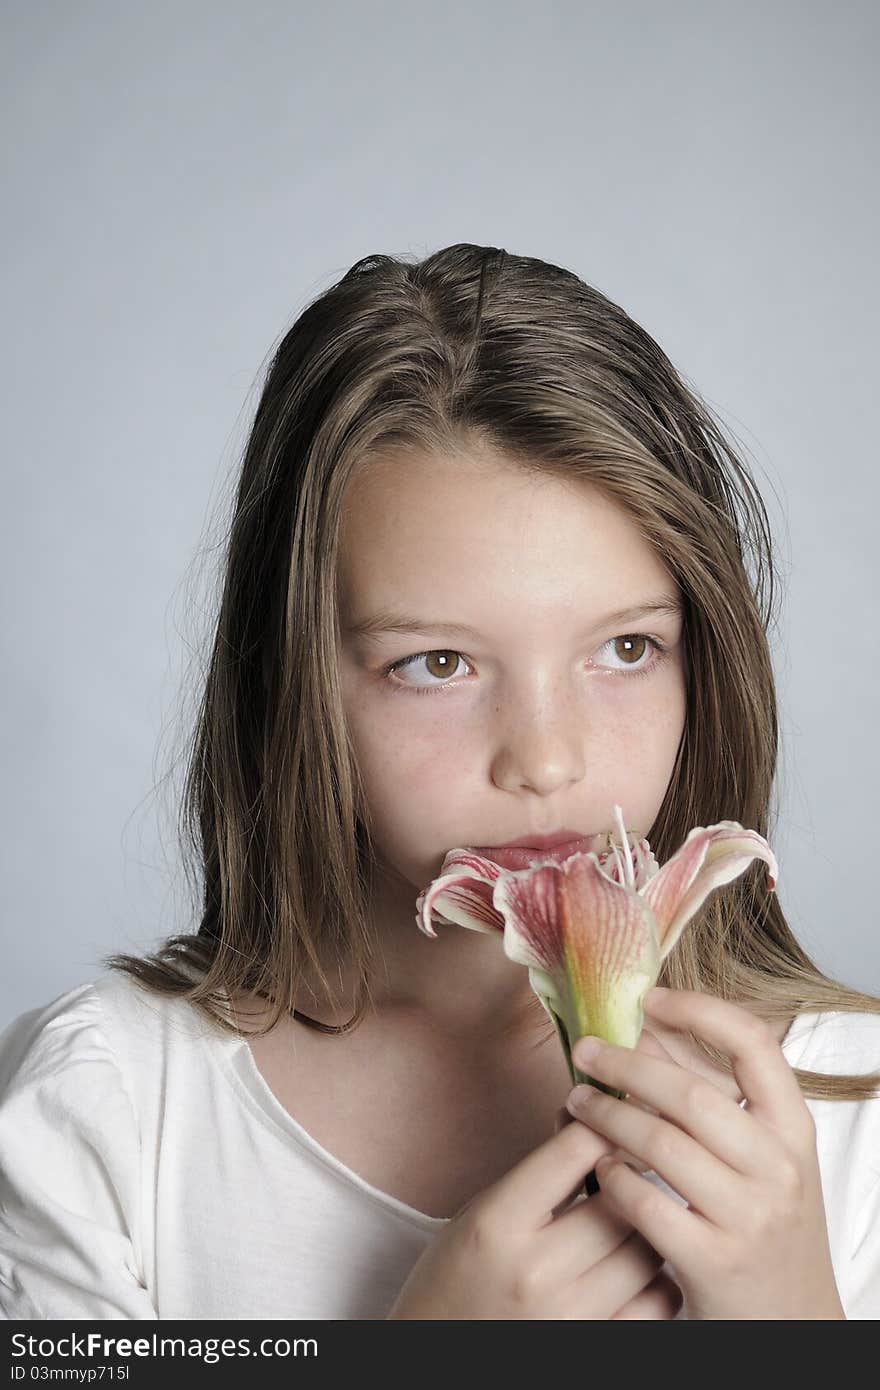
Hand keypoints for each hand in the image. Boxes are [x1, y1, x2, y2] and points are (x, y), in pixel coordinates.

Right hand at [386, 1117, 681, 1318]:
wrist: (438, 1349)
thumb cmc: (461, 1271)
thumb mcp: (485, 1208)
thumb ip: (541, 1170)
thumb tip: (598, 1116)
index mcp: (498, 1223)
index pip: (574, 1151)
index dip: (605, 1123)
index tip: (618, 1116)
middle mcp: (534, 1272)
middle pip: (621, 1201)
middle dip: (633, 1175)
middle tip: (635, 1165)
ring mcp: (568, 1318)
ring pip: (648, 1250)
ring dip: (650, 1226)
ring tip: (634, 1218)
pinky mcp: (596, 1347)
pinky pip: (660, 1301)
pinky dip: (659, 1277)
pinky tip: (639, 1267)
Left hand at [566, 987, 845, 1319]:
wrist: (790, 1320)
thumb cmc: (762, 1223)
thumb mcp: (759, 1157)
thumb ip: (711, 1098)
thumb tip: (646, 1032)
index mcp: (793, 1130)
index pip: (755, 1045)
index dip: (700, 1011)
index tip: (650, 1000)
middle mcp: (779, 1168)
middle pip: (691, 1094)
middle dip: (627, 1067)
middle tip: (584, 1052)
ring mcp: (750, 1217)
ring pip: (662, 1144)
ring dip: (608, 1117)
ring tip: (576, 1103)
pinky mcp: (715, 1261)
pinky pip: (646, 1202)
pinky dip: (612, 1178)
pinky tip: (597, 1168)